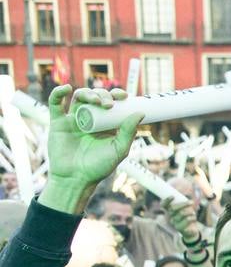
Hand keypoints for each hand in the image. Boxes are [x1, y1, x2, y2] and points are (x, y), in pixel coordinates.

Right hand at [42, 86, 141, 207]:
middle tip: (109, 104)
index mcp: (106, 124)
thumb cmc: (99, 167)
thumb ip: (128, 132)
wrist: (76, 178)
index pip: (112, 103)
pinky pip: (55, 103)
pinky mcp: (58, 122)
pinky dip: (58, 92)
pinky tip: (66, 88)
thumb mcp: (119, 149)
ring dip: (88, 93)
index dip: (117, 95)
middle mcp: (90, 119)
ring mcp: (74, 119)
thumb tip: (140, 113)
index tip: (124, 96)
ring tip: (97, 101)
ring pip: (79, 97)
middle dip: (104, 95)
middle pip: (96, 97)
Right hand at [165, 198, 206, 245]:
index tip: (173, 196)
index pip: (164, 205)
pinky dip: (192, 218)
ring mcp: (174, 223)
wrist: (191, 232)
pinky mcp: (180, 228)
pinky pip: (187, 220)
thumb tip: (191, 200)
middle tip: (191, 202)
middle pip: (172, 209)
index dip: (166, 200)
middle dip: (183, 204)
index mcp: (170, 211)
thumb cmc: (188, 218)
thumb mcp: (188, 210)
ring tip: (194, 213)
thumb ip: (188, 204)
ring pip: (181, 213)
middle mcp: (170, 217)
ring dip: (189, 211)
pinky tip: (194, 219)